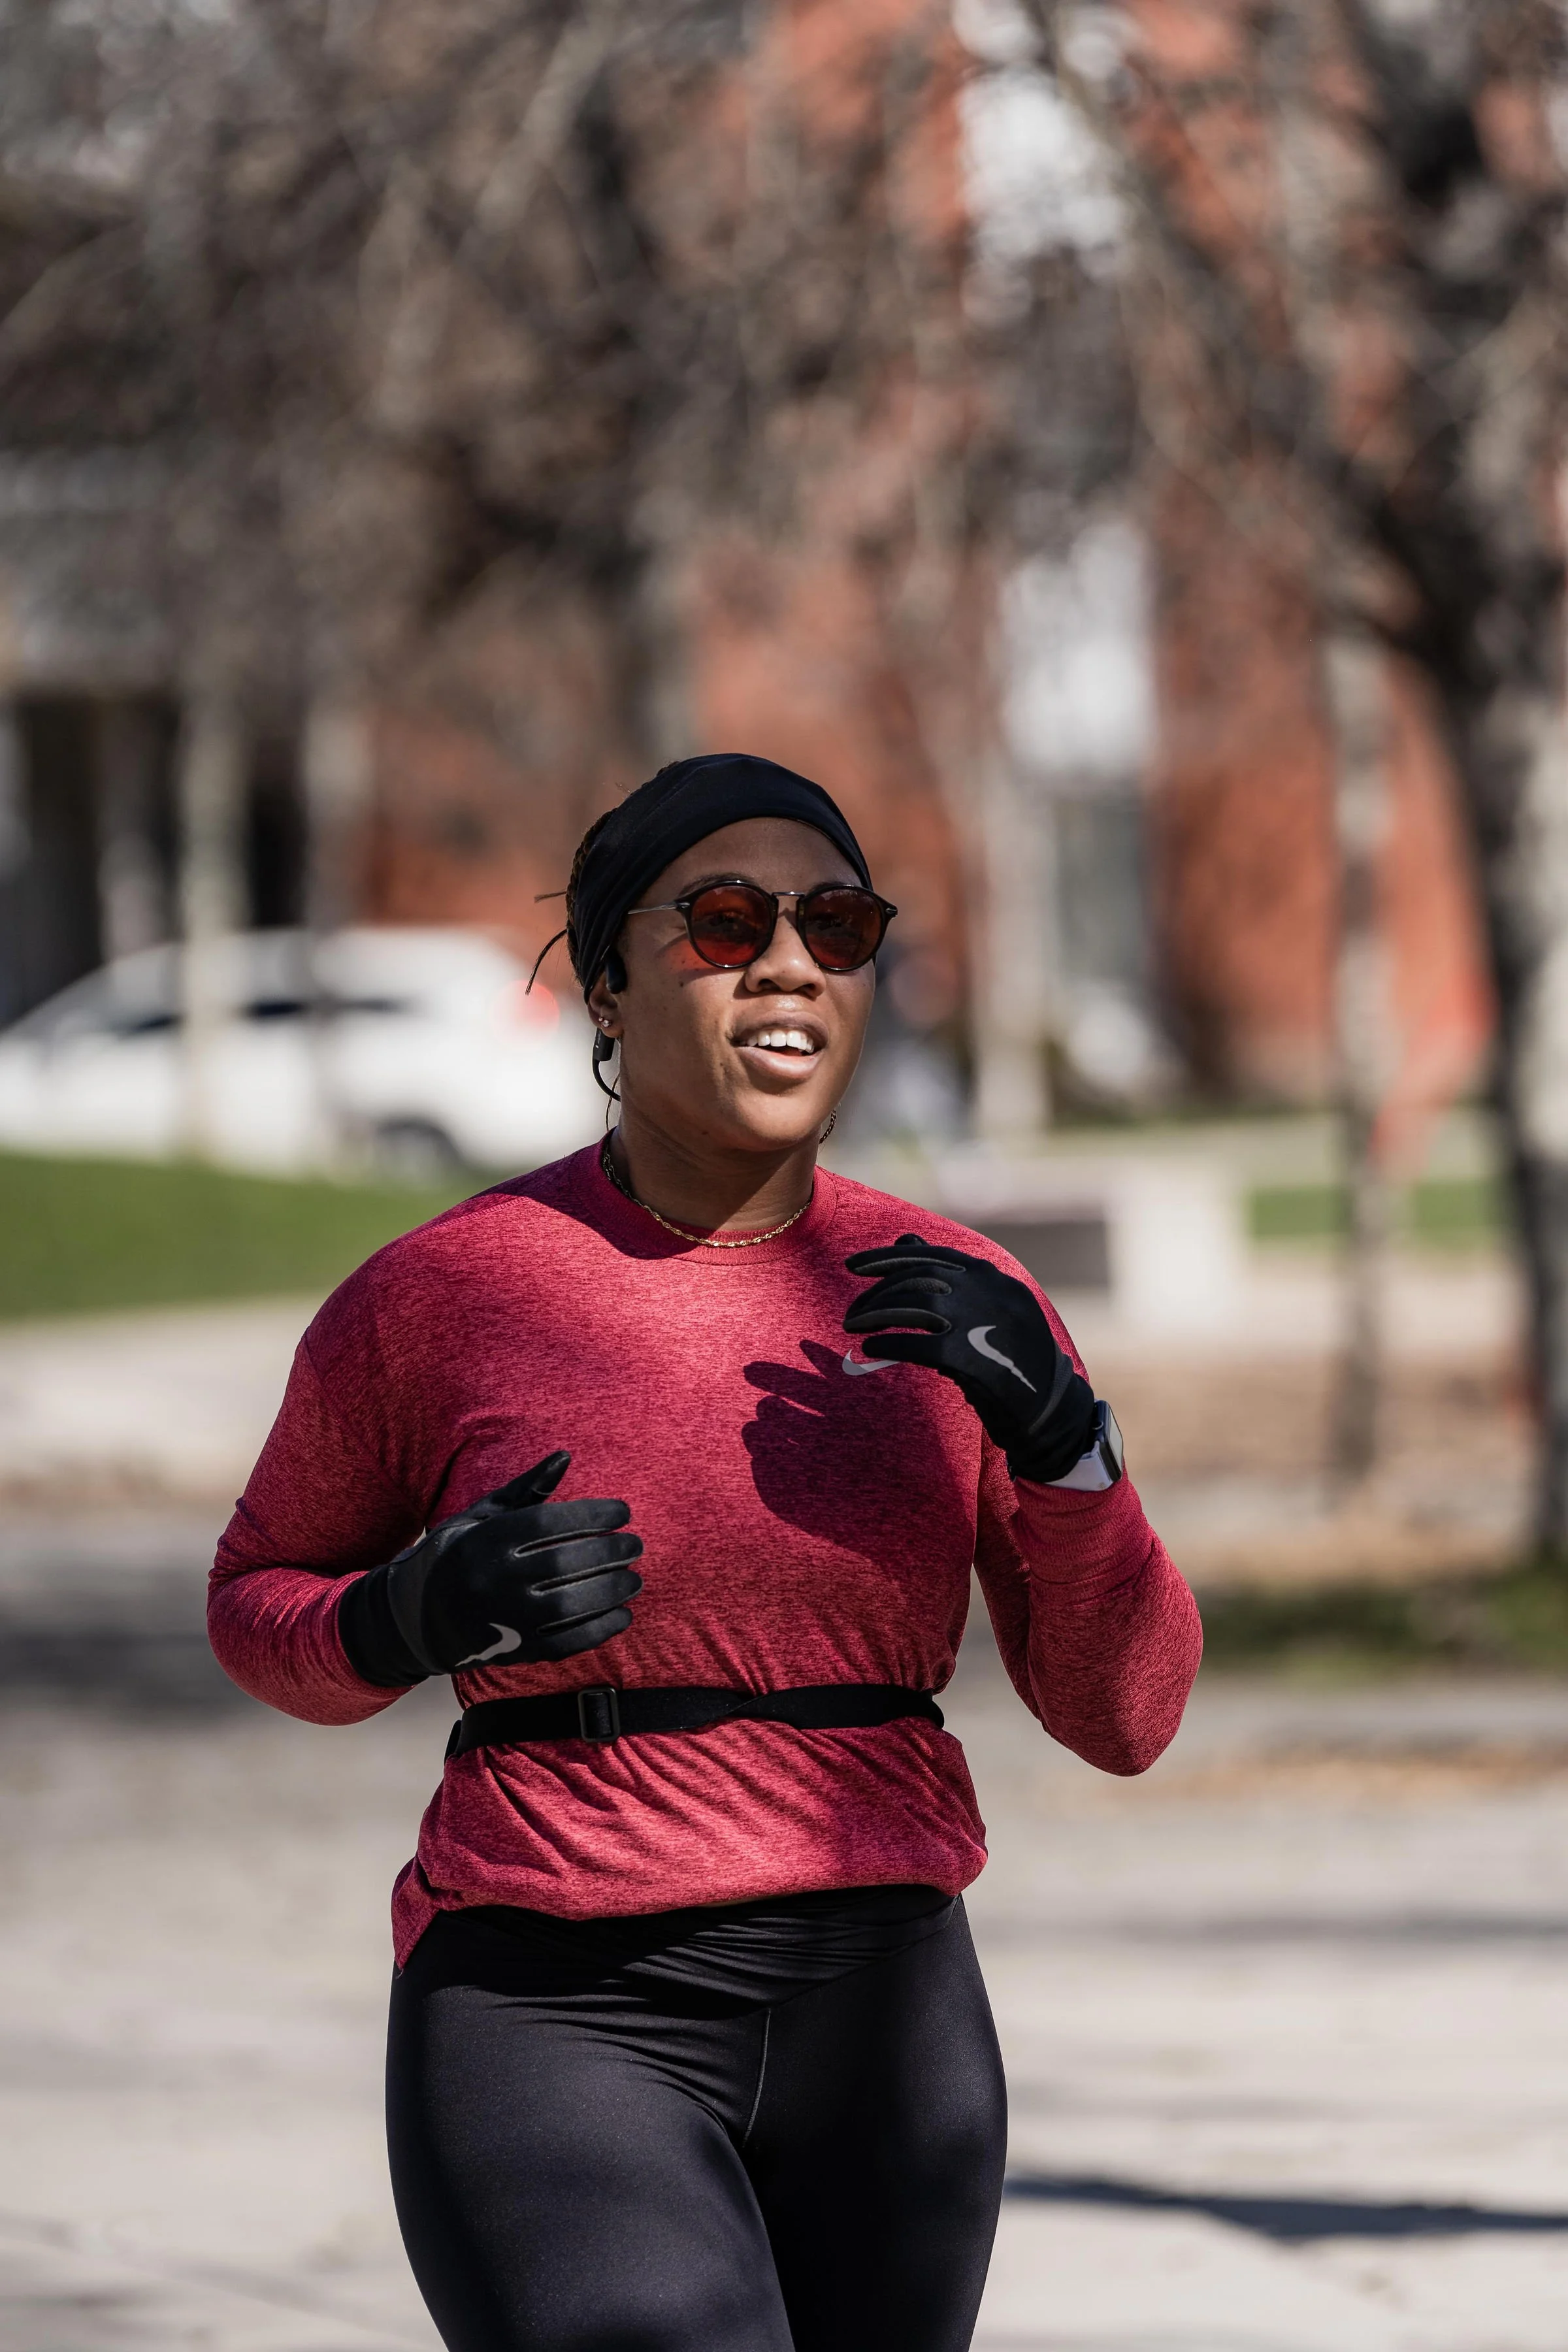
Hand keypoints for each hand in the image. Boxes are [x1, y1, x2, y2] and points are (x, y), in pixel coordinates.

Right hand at [338, 1452, 643, 1685]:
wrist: (416, 1619)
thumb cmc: (457, 1555)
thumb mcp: (480, 1517)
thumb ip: (525, 1491)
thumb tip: (565, 1456)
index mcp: (483, 1542)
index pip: (547, 1524)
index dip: (591, 1515)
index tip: (623, 1511)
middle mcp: (491, 1582)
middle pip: (563, 1565)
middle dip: (609, 1553)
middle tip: (636, 1545)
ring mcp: (503, 1621)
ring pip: (568, 1606)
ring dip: (611, 1592)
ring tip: (635, 1578)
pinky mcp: (513, 1652)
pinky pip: (565, 1644)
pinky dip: (599, 1631)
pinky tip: (623, 1615)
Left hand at [843, 1234, 1096, 1480]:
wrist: (1049, 1408)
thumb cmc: (1011, 1356)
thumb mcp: (989, 1306)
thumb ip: (948, 1274)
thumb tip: (905, 1238)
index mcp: (992, 1276)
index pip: (931, 1255)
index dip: (887, 1258)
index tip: (853, 1266)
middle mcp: (987, 1291)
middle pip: (917, 1278)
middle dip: (877, 1293)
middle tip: (852, 1313)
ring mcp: (980, 1321)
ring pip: (913, 1305)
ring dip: (875, 1315)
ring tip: (854, 1328)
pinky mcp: (971, 1356)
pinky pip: (916, 1344)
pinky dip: (888, 1345)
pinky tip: (871, 1351)